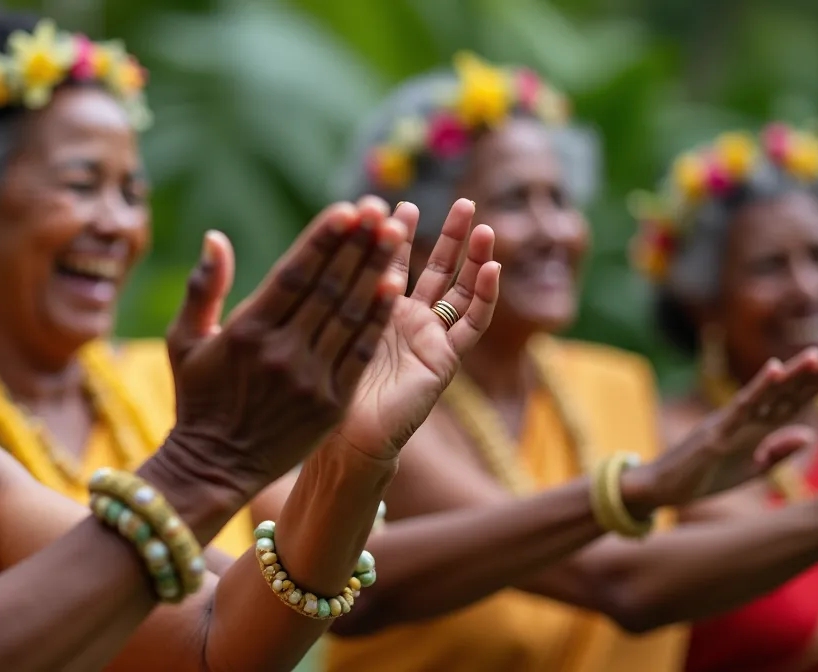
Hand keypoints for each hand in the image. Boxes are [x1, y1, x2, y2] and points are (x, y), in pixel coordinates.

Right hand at [160, 202, 408, 501]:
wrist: (214, 467)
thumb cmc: (197, 399)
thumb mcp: (184, 341)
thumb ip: (203, 288)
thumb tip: (216, 237)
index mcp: (245, 331)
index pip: (293, 274)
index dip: (323, 239)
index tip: (347, 208)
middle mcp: (280, 352)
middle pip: (329, 287)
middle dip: (357, 244)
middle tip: (382, 210)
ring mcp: (309, 379)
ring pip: (350, 314)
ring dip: (375, 271)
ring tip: (396, 235)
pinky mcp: (331, 404)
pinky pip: (360, 352)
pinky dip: (378, 318)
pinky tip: (395, 286)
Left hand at [332, 197, 500, 460]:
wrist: (345, 438)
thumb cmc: (326, 388)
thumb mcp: (329, 327)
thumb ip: (335, 290)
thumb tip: (325, 244)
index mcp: (378, 310)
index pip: (392, 261)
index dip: (398, 233)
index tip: (399, 203)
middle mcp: (408, 321)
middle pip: (438, 269)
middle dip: (450, 236)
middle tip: (464, 200)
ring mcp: (430, 338)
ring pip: (461, 291)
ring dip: (475, 260)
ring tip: (483, 226)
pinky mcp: (445, 359)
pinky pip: (471, 324)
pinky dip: (485, 297)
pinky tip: (492, 269)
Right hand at [631, 348, 817, 507]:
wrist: (662, 489)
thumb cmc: (702, 479)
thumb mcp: (751, 471)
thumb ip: (778, 453)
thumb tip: (809, 434)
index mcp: (754, 431)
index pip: (789, 404)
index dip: (813, 387)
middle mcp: (744, 420)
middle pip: (782, 394)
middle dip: (809, 376)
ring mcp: (729, 422)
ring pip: (766, 394)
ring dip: (792, 375)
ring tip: (815, 356)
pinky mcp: (716, 430)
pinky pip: (740, 406)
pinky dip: (758, 387)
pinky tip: (774, 368)